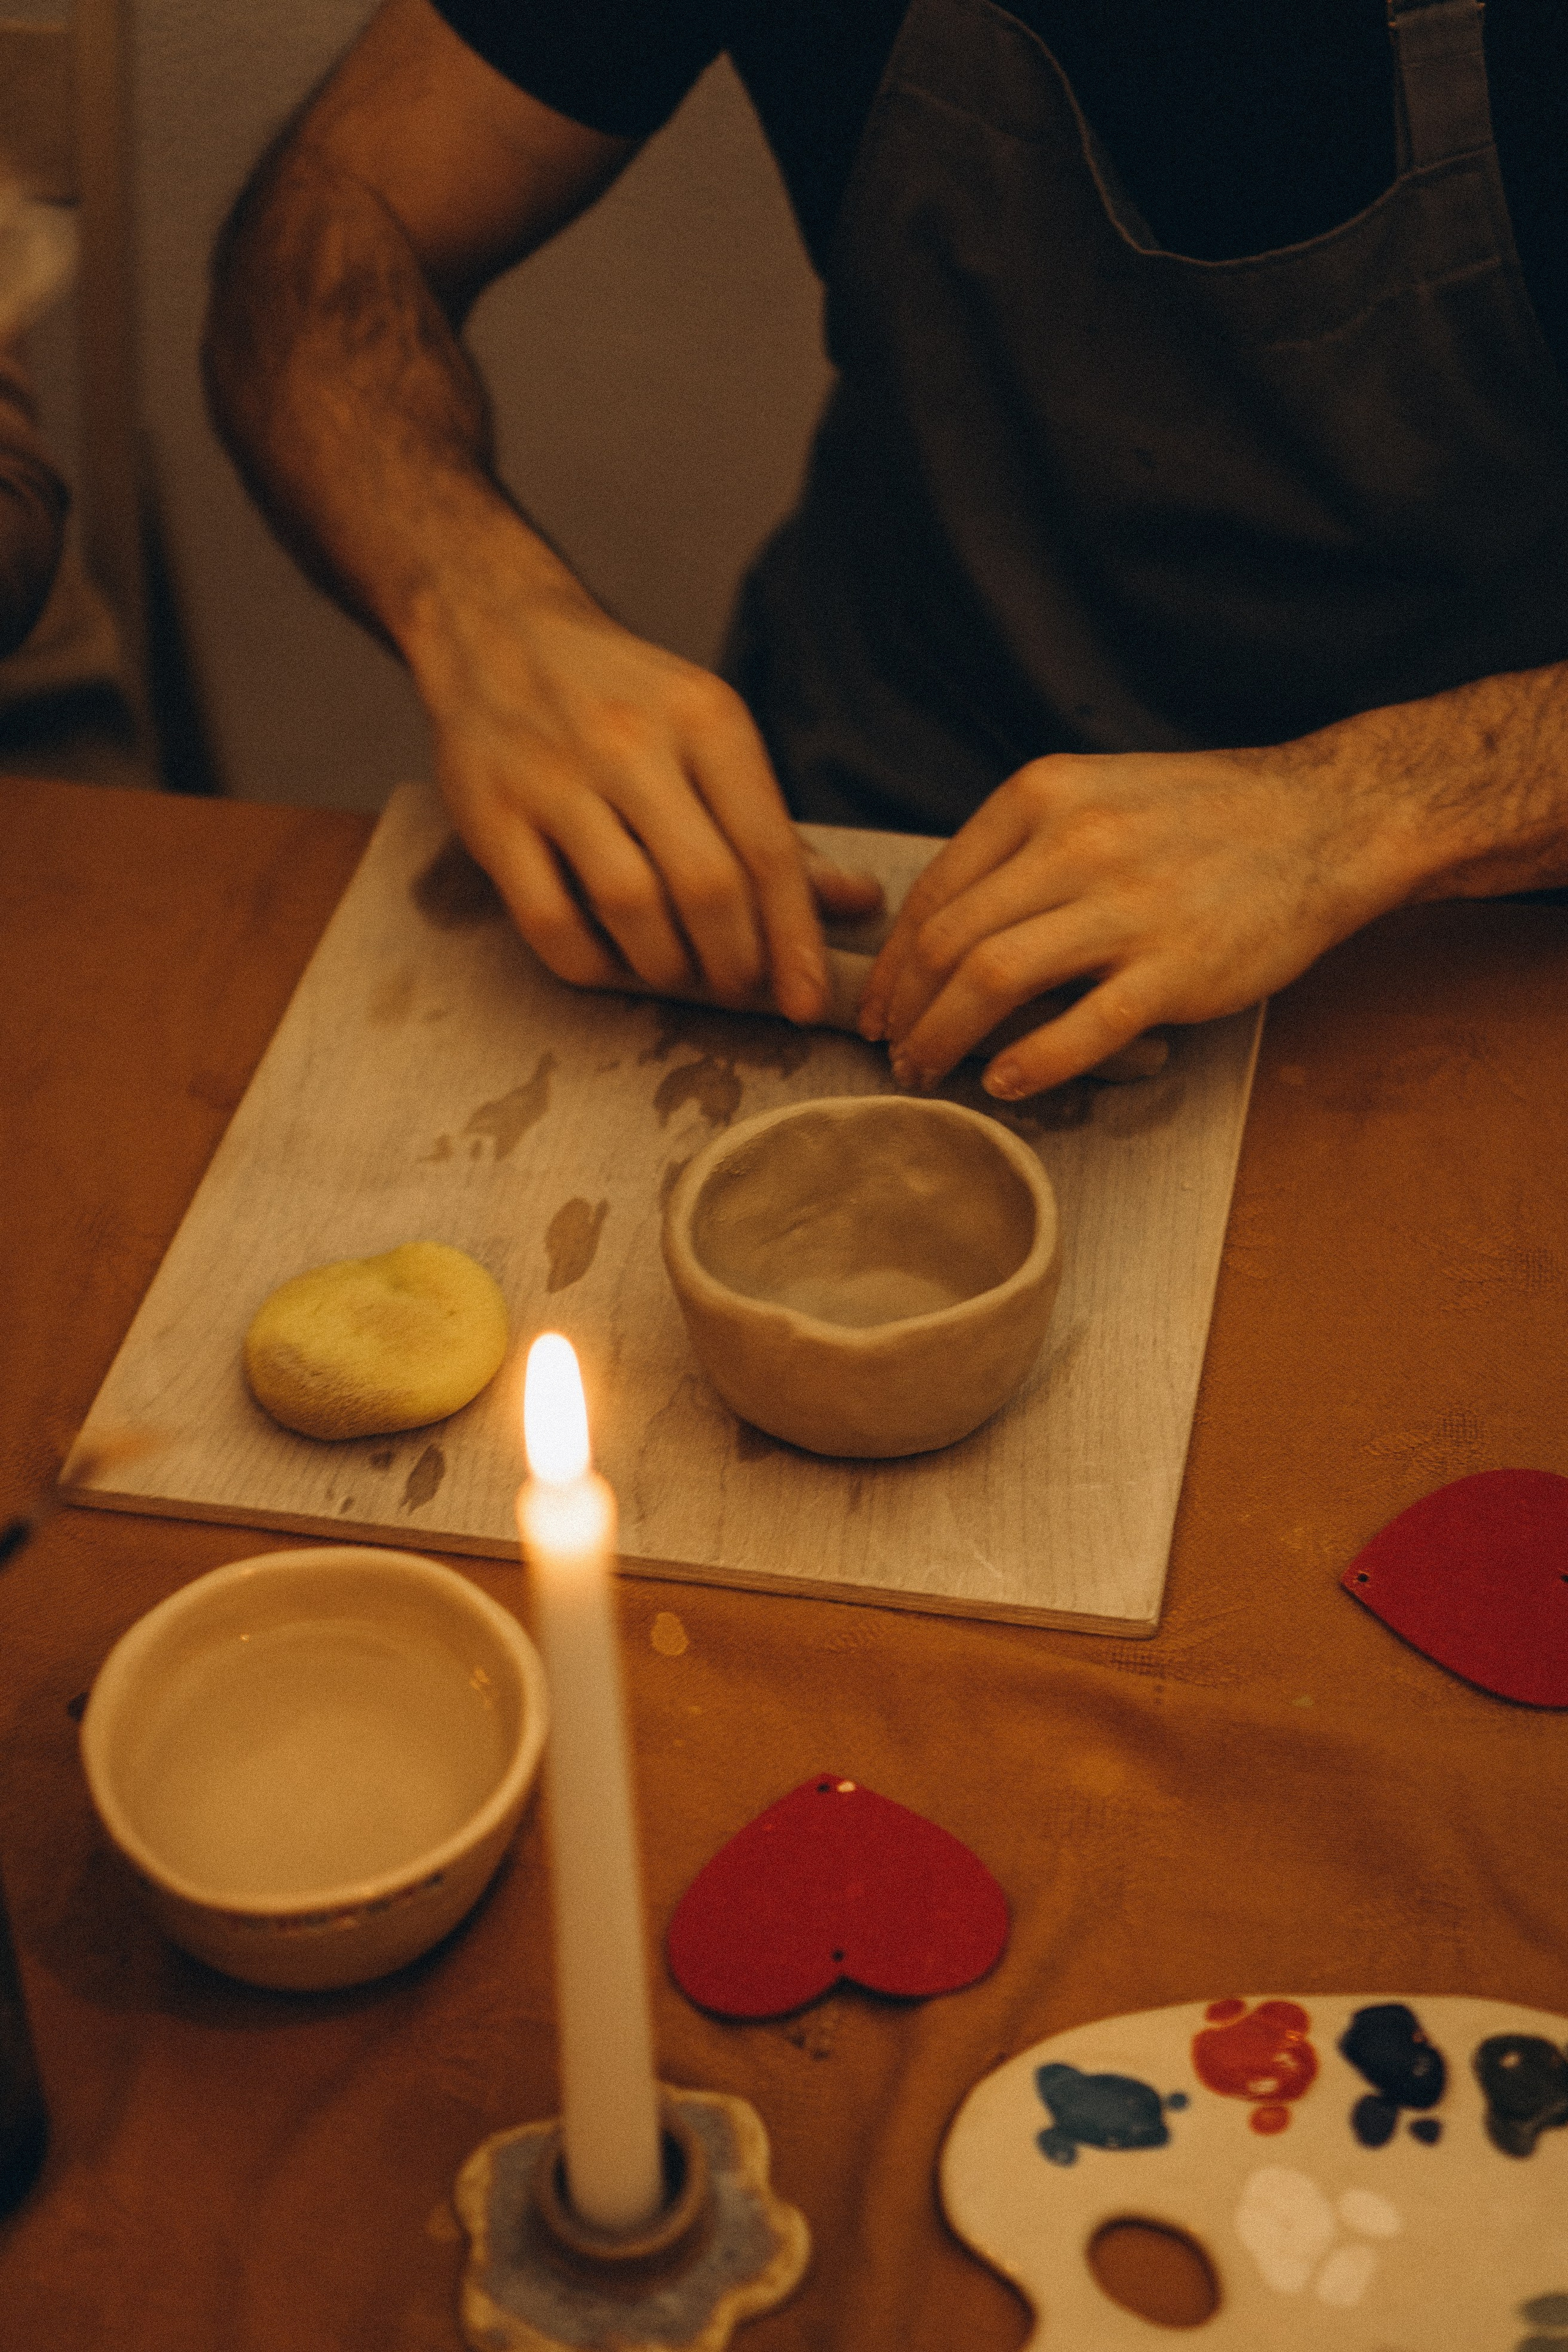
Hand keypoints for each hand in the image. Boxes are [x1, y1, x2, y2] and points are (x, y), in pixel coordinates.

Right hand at [419, 561, 881, 1020]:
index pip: (767, 848)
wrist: (495, 631)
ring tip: (678, 972)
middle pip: (706, 885)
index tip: (806, 1001)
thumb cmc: (625, 702)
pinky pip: (548, 921)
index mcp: (706, 719)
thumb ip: (779, 831)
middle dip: (733, 962)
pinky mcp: (492, 815)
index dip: (794, 938)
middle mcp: (632, 743)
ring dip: (666, 966)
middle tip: (736, 986)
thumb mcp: (710, 739)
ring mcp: (555, 778)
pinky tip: (611, 962)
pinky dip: (590, 964)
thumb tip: (862, 903)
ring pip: (630, 907)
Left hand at [857, 741, 1412, 1094]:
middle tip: (893, 1051)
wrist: (1327, 820)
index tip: (880, 1006)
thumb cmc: (1205, 817)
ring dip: (945, 1037)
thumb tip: (946, 925)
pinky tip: (1003, 1084)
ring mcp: (1128, 906)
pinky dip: (1027, 1064)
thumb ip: (1023, 848)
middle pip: (950, 941)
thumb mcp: (1098, 795)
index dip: (895, 962)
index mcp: (1044, 795)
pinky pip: (1079, 1028)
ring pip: (994, 980)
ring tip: (927, 1071)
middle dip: (905, 1008)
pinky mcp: (1177, 968)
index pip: (937, 890)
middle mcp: (1077, 843)